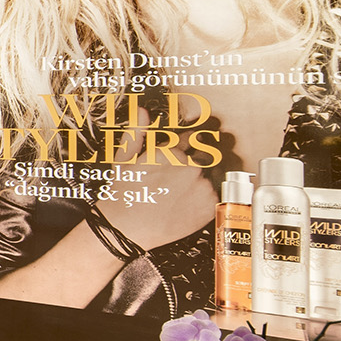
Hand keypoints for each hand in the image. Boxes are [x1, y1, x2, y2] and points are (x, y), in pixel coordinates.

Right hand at [95, 122, 218, 250]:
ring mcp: (202, 186)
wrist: (125, 228)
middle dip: (201, 159)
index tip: (191, 148)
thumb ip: (137, 133)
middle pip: (208, 155)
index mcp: (172, 152)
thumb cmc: (123, 195)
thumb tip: (142, 112)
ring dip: (206, 177)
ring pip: (215, 173)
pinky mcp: (209, 205)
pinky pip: (218, 193)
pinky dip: (208, 195)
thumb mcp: (124, 159)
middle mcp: (190, 167)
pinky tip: (189, 201)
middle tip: (184, 175)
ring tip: (183, 190)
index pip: (194, 138)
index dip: (192, 143)